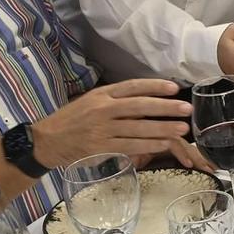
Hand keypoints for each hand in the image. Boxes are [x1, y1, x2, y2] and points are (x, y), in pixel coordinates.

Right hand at [34, 79, 199, 170]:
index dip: (154, 86)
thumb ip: (114, 101)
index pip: (132, 87)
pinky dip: (149, 145)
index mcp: (102, 95)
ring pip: (138, 128)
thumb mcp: (90, 102)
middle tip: (186, 108)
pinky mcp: (101, 147)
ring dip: (163, 129)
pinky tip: (163, 144)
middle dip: (165, 107)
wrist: (47, 140)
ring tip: (182, 128)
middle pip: (139, 106)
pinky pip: (130, 145)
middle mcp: (103, 109)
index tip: (174, 87)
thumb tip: (144, 100)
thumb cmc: (72, 120)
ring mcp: (102, 129)